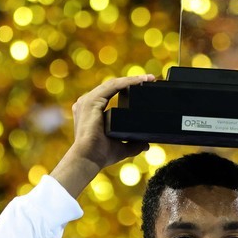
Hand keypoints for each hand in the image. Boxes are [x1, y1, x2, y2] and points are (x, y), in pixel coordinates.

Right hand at [49, 74, 153, 196]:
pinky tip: (141, 80)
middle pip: (112, 86)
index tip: (144, 86)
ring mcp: (87, 100)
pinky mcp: (92, 100)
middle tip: (150, 79)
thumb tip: (146, 145)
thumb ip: (133, 145)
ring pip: (114, 84)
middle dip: (132, 82)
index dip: (127, 88)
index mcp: (91, 111)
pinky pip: (113, 86)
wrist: (88, 159)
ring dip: (132, 79)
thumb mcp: (121, 148)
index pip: (110, 93)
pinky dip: (128, 81)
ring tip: (149, 78)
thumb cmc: (100, 155)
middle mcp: (87, 103)